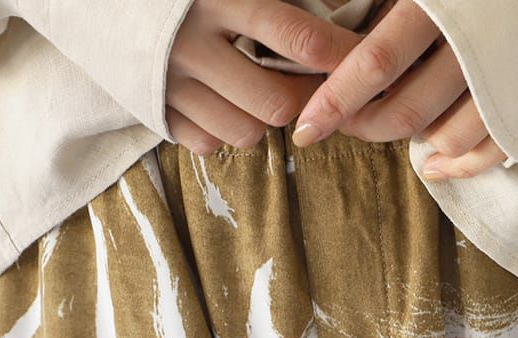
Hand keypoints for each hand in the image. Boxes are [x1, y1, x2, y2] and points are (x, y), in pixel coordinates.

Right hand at [166, 0, 362, 154]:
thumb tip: (337, 8)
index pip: (299, 38)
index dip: (340, 55)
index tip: (365, 60)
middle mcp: (192, 44)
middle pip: (277, 103)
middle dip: (304, 98)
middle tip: (313, 84)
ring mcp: (168, 83)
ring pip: (247, 132)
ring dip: (264, 118)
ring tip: (261, 89)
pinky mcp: (151, 110)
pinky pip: (209, 143)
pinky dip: (223, 129)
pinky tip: (224, 101)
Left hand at [292, 0, 507, 179]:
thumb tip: (332, 17)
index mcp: (444, 2)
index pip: (376, 63)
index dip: (335, 100)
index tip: (307, 127)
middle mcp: (475, 48)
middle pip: (405, 111)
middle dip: (365, 126)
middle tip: (345, 123)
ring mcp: (508, 82)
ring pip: (444, 137)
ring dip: (410, 143)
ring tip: (391, 125)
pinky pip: (489, 154)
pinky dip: (458, 166)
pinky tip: (435, 164)